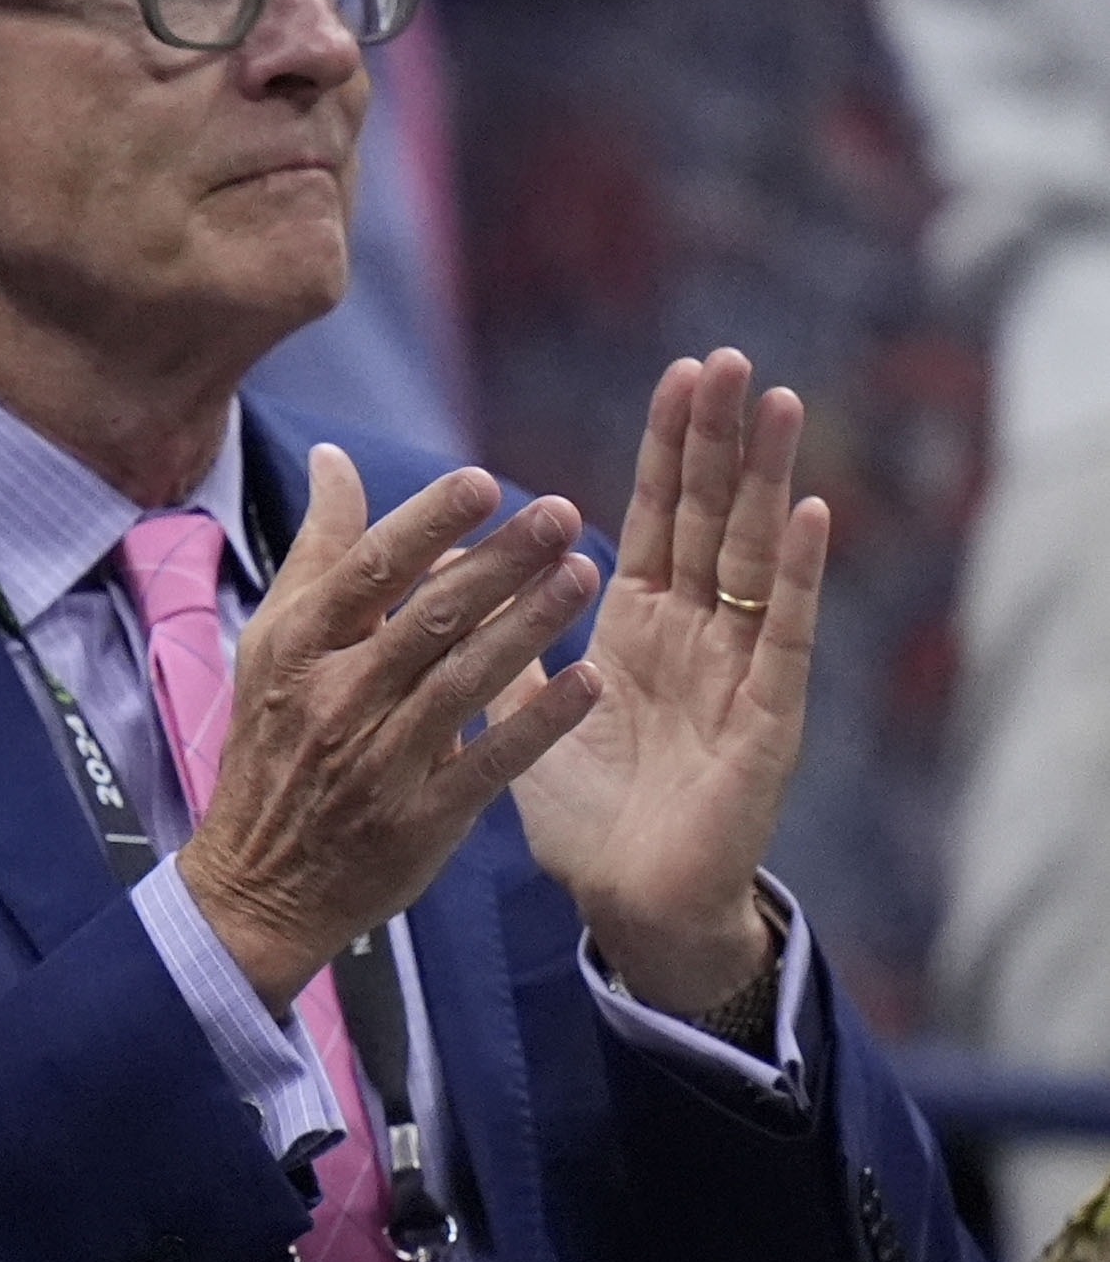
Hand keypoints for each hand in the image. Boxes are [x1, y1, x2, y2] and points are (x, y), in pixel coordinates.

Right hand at [177, 448, 606, 1008]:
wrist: (258, 881)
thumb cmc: (273, 744)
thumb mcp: (274, 643)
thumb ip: (319, 551)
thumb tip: (336, 458)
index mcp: (300, 647)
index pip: (368, 571)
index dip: (426, 525)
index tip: (483, 482)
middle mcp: (337, 697)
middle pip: (428, 618)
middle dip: (498, 563)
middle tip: (561, 514)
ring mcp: (379, 760)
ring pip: (464, 681)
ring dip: (529, 626)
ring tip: (583, 574)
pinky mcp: (420, 818)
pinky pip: (489, 762)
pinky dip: (539, 721)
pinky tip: (589, 682)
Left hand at [487, 351, 825, 1008]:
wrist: (625, 904)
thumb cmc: (581, 812)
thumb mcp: (521, 706)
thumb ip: (495, 632)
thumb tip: (448, 562)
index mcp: (637, 626)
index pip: (657, 516)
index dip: (669, 448)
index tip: (680, 372)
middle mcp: (696, 636)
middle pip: (712, 518)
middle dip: (721, 440)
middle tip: (733, 357)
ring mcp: (738, 672)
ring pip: (758, 558)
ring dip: (768, 480)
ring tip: (781, 403)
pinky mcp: (765, 720)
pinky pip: (788, 637)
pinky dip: (803, 576)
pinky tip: (814, 514)